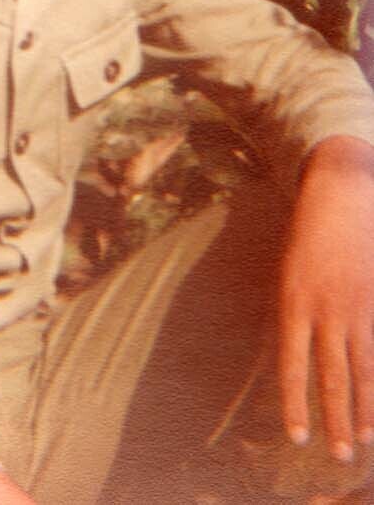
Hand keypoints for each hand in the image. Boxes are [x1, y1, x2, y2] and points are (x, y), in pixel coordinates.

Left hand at [278, 135, 373, 461]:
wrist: (338, 197)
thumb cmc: (307, 240)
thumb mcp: (287, 276)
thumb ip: (295, 320)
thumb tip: (297, 365)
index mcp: (293, 302)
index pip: (293, 364)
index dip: (296, 403)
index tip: (298, 437)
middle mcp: (325, 309)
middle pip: (331, 376)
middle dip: (337, 419)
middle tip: (341, 456)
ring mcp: (357, 306)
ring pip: (363, 368)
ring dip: (365, 408)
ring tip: (366, 441)